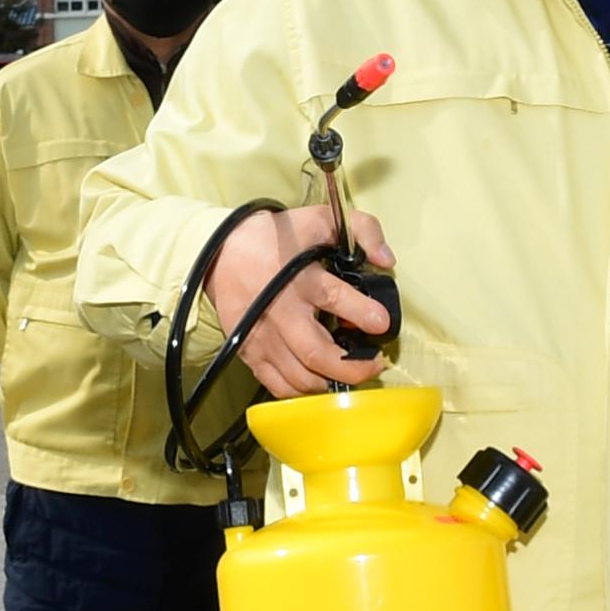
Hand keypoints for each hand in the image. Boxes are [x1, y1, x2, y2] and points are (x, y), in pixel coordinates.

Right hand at [206, 203, 397, 398]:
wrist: (222, 252)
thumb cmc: (276, 238)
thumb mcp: (320, 219)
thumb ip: (363, 230)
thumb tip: (386, 259)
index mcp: (300, 277)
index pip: (334, 298)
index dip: (363, 313)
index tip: (382, 323)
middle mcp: (281, 311)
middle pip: (317, 353)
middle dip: (352, 367)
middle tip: (374, 363)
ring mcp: (263, 336)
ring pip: (300, 376)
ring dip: (331, 382)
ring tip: (349, 372)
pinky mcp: (250, 352)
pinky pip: (277, 384)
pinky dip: (302, 391)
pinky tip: (318, 379)